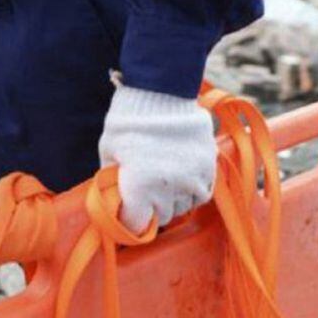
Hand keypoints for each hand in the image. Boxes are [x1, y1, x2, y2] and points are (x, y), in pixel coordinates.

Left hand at [98, 83, 216, 232]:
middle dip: (151, 210)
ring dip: (173, 201)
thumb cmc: (126, 123)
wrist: (160, 92)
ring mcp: (191, 178)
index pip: (136, 225)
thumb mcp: (109, 154)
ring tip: (164, 185)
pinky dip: (193, 192)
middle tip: (145, 195)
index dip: (130, 223)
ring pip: (183, 207)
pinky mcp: (208, 166)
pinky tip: (182, 181)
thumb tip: (116, 202)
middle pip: (161, 217)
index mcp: (139, 187)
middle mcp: (167, 188)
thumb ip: (114, 183)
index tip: (128, 215)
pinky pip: (203, 193)